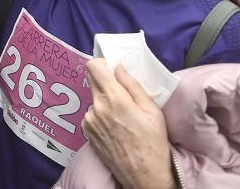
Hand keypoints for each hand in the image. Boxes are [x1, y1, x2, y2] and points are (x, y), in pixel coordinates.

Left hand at [83, 60, 175, 188]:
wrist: (143, 175)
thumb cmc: (153, 143)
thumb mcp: (152, 111)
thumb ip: (132, 85)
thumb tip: (118, 67)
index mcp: (114, 99)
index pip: (93, 67)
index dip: (102, 64)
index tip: (111, 68)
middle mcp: (97, 107)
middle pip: (92, 80)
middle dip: (104, 81)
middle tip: (121, 93)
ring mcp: (89, 120)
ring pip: (93, 98)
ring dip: (104, 100)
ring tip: (122, 117)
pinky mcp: (86, 131)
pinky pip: (91, 113)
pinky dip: (100, 115)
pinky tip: (115, 127)